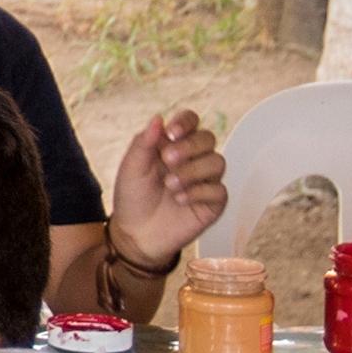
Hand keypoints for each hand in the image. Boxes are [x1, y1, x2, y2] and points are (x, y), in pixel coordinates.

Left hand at [109, 107, 229, 271]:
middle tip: (168, 160)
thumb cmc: (133, 197)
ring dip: (193, 171)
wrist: (136, 234)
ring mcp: (205, 180)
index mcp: (173, 144)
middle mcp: (193, 158)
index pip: (191, 121)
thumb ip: (144, 142)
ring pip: (217, 162)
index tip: (171, 133)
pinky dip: (199, 192)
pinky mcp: (213, 203)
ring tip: (170, 186)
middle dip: (189, 147)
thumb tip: (158, 118)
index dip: (185, 122)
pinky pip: (219, 190)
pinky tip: (180, 200)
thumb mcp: (131, 168)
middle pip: (207, 138)